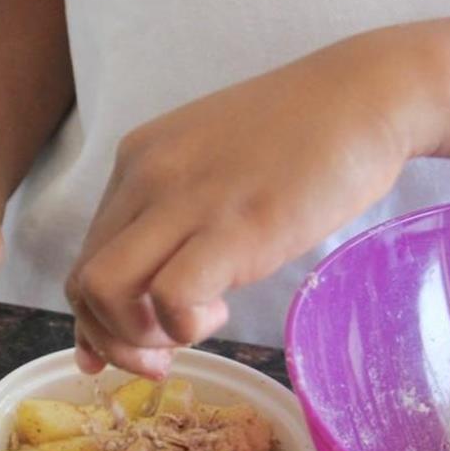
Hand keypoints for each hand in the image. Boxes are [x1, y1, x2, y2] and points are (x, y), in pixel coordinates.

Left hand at [66, 29, 439, 376]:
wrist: (367, 94)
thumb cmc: (300, 137)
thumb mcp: (214, 169)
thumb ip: (175, 220)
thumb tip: (156, 286)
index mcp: (136, 165)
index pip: (85, 257)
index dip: (98, 317)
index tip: (135, 345)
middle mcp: (144, 178)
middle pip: (83, 282)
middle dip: (111, 338)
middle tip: (163, 356)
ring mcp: (185, 200)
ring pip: (105, 291)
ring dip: (139, 336)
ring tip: (192, 327)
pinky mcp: (234, 226)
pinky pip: (170, 296)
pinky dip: (184, 324)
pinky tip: (220, 312)